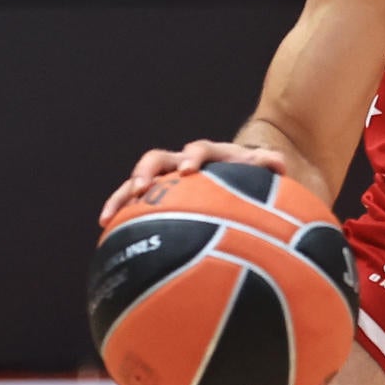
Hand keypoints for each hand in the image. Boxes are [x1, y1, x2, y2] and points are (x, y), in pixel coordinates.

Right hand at [100, 139, 288, 226]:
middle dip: (146, 172)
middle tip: (141, 188)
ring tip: (108, 216)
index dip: (192, 156)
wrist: (236, 175)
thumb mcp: (262, 169)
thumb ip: (269, 163)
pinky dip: (120, 215)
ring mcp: (165, 179)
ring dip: (122, 195)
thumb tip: (278, 164)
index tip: (188, 170)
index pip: (198, 149)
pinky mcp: (155, 197)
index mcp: (208, 154)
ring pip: (137, 180)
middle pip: (157, 159)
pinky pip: (133, 204)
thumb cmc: (250, 176)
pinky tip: (107, 235)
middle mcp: (180, 161)